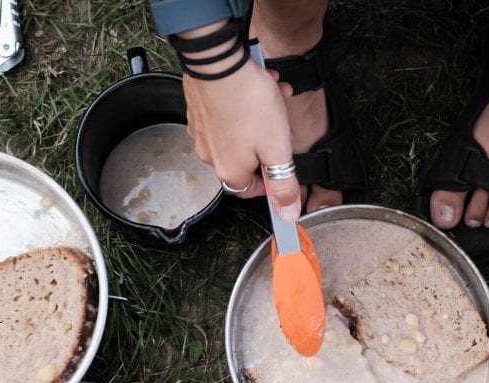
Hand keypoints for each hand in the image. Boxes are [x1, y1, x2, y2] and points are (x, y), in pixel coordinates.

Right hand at [184, 60, 301, 220]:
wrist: (218, 62)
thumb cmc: (248, 104)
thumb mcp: (277, 150)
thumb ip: (283, 185)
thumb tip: (288, 214)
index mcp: (230, 171)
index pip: (252, 189)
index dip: (272, 180)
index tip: (284, 167)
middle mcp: (211, 155)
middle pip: (249, 158)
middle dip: (272, 140)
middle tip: (283, 123)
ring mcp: (203, 131)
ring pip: (242, 132)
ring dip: (263, 117)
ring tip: (275, 96)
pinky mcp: (200, 110)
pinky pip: (228, 113)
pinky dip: (246, 104)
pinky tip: (258, 86)